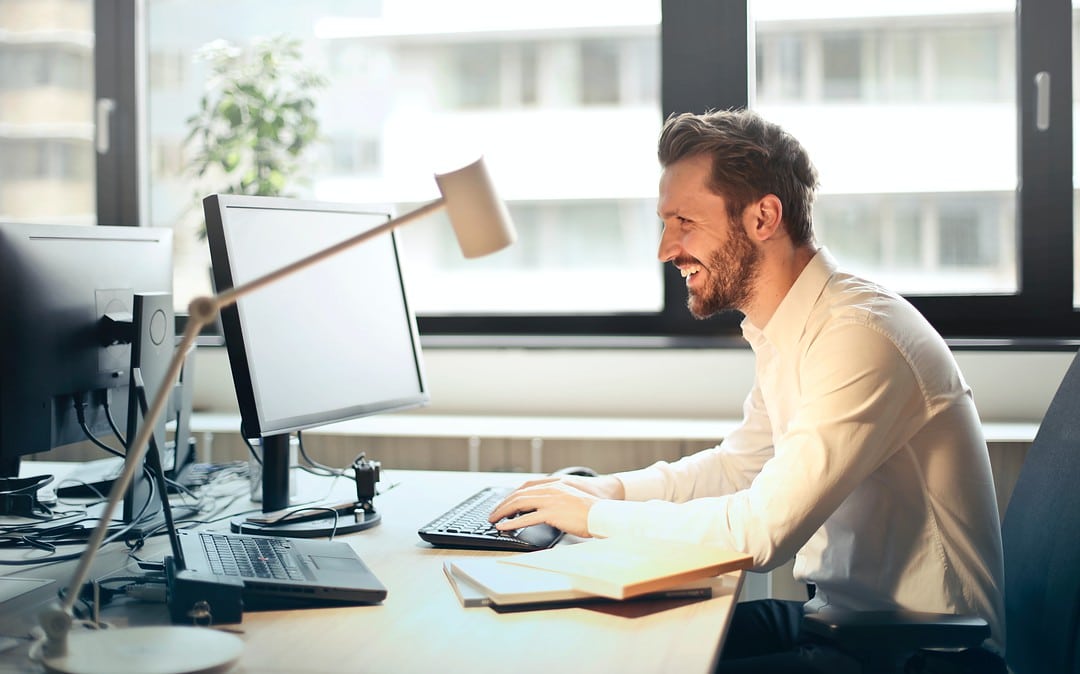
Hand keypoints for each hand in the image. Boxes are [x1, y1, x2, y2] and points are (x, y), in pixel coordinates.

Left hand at [488, 475, 623, 537]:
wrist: (603, 513)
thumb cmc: (591, 510)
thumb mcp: (571, 498)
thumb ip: (556, 500)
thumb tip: (544, 509)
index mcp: (555, 484)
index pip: (526, 486)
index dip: (512, 494)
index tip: (504, 503)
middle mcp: (550, 489)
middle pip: (519, 494)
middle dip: (503, 504)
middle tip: (493, 513)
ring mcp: (550, 500)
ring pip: (519, 503)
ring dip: (503, 512)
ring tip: (494, 520)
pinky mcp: (552, 513)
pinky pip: (526, 518)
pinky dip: (512, 522)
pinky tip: (504, 527)